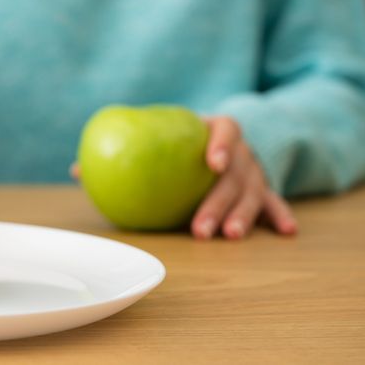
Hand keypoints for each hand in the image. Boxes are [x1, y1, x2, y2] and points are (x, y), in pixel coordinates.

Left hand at [69, 116, 297, 238]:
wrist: (218, 143)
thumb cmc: (178, 144)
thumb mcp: (159, 141)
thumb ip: (125, 151)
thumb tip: (77, 169)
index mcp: (213, 130)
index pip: (225, 128)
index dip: (221, 142)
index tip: (210, 162)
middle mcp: (239, 150)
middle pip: (234, 174)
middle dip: (219, 201)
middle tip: (199, 228)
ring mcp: (254, 170)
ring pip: (253, 192)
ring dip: (243, 215)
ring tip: (230, 236)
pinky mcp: (264, 189)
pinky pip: (274, 202)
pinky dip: (281, 214)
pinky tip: (287, 232)